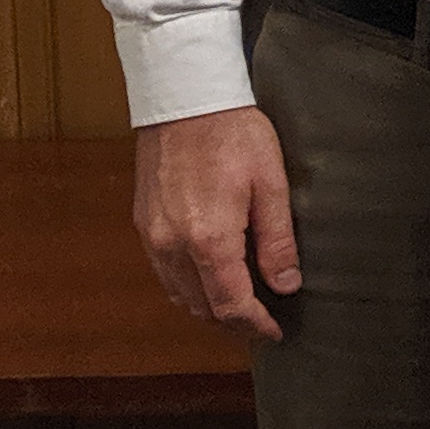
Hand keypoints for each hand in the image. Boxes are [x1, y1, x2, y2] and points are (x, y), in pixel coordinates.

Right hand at [134, 103, 298, 340]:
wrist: (184, 97)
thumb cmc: (233, 133)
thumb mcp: (272, 184)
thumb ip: (277, 240)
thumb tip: (286, 284)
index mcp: (209, 240)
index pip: (231, 306)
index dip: (255, 326)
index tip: (275, 331)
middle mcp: (173, 245)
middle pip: (202, 307)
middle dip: (233, 320)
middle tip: (263, 318)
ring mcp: (152, 236)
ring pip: (179, 294)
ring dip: (208, 304)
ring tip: (240, 299)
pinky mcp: (143, 223)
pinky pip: (163, 271)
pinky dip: (187, 283)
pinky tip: (210, 272)